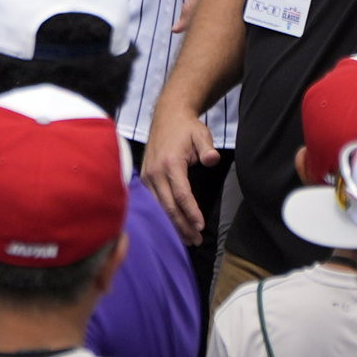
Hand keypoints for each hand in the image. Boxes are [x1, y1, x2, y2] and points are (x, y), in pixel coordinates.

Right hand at [139, 106, 221, 244]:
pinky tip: (173, 226)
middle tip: (196, 240)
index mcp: (170, 163)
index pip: (181, 194)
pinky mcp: (144, 179)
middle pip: (168, 206)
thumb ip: (207, 148)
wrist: (167, 117)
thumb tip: (212, 159)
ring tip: (187, 239)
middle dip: (182, 225)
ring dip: (173, 225)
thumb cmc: (186, 127)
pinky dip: (164, 216)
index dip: (191, 212)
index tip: (200, 226)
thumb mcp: (201, 134)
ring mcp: (147, 177)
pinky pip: (154, 202)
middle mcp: (155, 173)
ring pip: (159, 207)